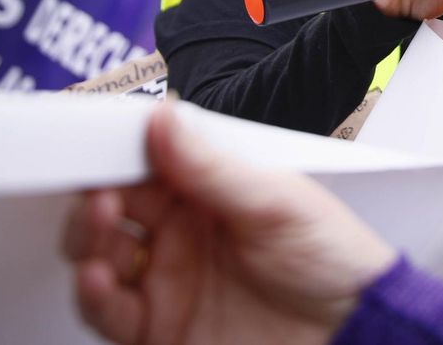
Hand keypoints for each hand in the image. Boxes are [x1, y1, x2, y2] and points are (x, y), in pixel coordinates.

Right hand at [63, 105, 395, 344]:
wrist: (354, 332)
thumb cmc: (334, 260)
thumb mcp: (278, 204)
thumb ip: (213, 168)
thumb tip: (163, 119)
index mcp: (210, 189)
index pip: (147, 161)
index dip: (117, 151)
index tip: (92, 140)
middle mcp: (180, 232)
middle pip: (112, 207)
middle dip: (95, 193)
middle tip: (97, 188)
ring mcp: (167, 280)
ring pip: (99, 255)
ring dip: (88, 238)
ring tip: (100, 221)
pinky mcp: (159, 327)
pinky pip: (108, 311)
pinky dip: (93, 294)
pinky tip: (98, 276)